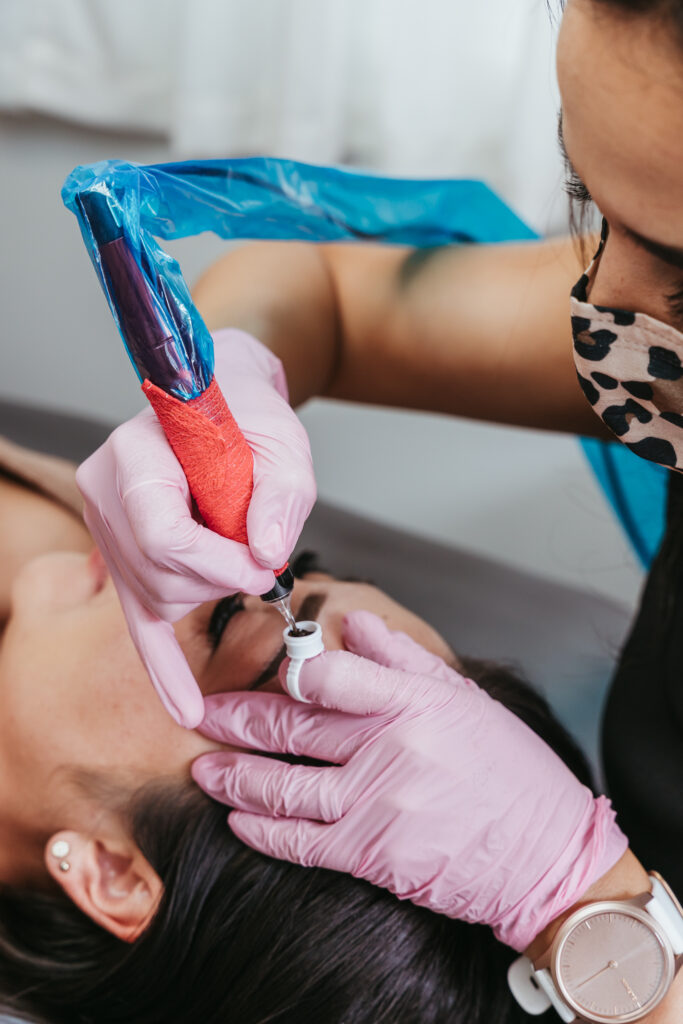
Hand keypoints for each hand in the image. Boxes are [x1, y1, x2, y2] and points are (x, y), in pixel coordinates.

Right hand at [76, 329, 315, 727]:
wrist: (223, 402)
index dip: (220, 565)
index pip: (164, 538)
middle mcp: (106, 493)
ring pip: (158, 599)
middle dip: (222, 581)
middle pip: (161, 576)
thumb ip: (281, 495)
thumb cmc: (250, 416)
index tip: (264, 567)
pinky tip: (185, 708)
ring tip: (237, 549)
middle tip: (262, 558)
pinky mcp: (126, 558)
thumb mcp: (284, 443)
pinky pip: (139, 624)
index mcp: (135, 456)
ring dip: (213, 591)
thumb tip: (267, 557)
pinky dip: (163, 668)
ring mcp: (108, 528)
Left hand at [193, 610, 626, 949]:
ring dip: (235, 776)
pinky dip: (262, 830)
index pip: (332, 674)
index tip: (266, 666)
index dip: (289, 669)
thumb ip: (402, 657)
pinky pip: (302, 841)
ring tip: (204, 768)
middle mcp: (390, 747)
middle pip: (294, 727)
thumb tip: (352, 621)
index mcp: (413, 701)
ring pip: (284, 785)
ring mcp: (378, 803)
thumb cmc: (511, 772)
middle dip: (238, 718)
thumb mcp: (464, 698)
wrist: (545, 855)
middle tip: (203, 712)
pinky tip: (237, 819)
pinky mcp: (373, 854)